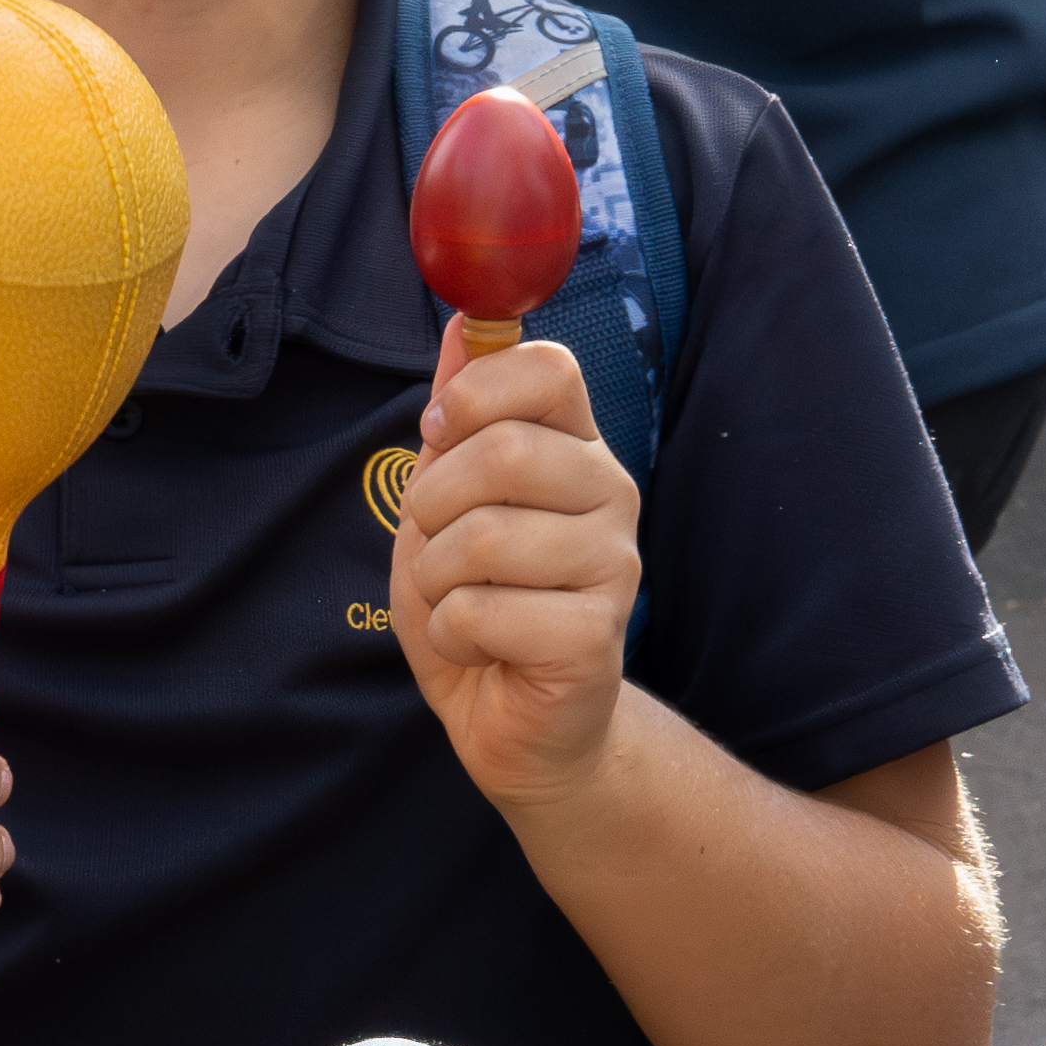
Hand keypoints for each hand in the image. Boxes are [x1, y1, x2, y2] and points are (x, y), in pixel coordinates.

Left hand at [389, 318, 642, 804]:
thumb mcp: (445, 500)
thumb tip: (461, 323)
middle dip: (431, 505)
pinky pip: (483, 610)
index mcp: (575, 446)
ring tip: (459, 601)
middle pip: (501, 450)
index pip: (547, 368)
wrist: (514, 722)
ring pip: (482, 537)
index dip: (474, 395)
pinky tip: (481, 645)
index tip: (440, 436)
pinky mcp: (596, 633)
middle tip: (437, 545)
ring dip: (436, 579)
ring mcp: (614, 563)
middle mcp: (609, 491)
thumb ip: (456, 417)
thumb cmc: (479, 603)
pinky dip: (453, 632)